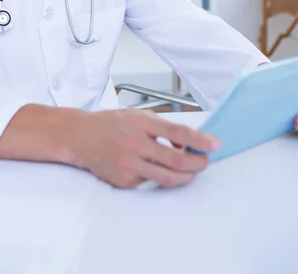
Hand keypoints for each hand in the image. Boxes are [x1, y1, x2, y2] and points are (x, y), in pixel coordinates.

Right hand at [69, 109, 220, 188]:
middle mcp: (135, 144)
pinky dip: (160, 177)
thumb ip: (162, 127)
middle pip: (177, 160)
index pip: (178, 133)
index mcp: (141, 123)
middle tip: (205, 161)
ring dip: (186, 175)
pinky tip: (159, 169)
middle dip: (198, 163)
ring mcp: (129, 164)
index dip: (200, 140)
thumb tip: (187, 143)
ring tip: (191, 170)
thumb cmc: (112, 124)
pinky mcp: (124, 180)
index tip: (215, 144)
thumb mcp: (138, 115)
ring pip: (167, 177)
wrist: (81, 137)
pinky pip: (150, 182)